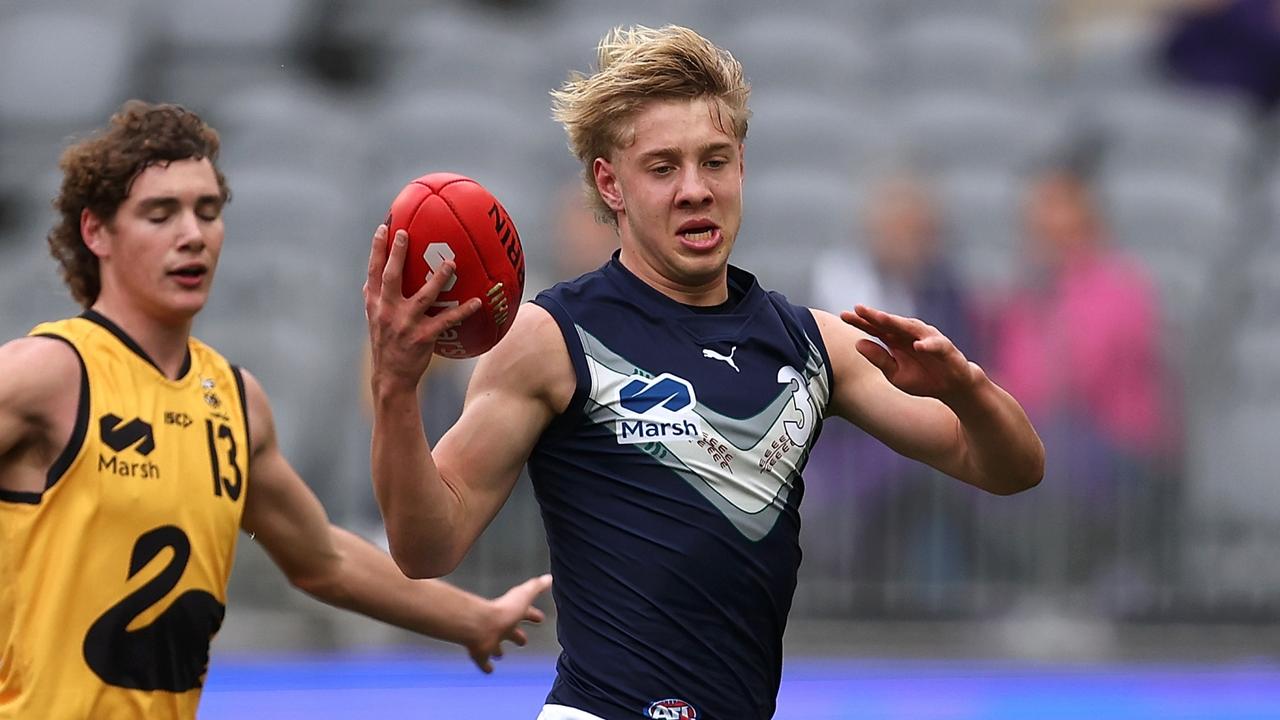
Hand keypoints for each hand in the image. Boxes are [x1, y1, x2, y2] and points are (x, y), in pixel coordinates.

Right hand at [363, 224, 481, 391]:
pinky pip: (446, 320)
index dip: (377, 250)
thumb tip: (370, 280)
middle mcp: (387, 311)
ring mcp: (404, 324)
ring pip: (423, 296)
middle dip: (398, 254)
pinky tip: (477, 301)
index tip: (384, 228)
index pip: (373, 272)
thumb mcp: (373, 320)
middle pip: (392, 277)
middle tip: (407, 233)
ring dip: (438, 278)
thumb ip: (373, 299)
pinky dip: (463, 310)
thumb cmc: (385, 345)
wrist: (391, 377)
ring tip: (451, 263)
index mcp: (375, 305)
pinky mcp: (422, 337)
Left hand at [464, 573, 551, 673]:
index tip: (540, 618)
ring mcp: (490, 640)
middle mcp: (500, 626)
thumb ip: (536, 586)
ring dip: (498, 650)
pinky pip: (484, 661)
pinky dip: (486, 666)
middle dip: (516, 635)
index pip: (525, 613)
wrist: (481, 624)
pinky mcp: (482, 653)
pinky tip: (489, 670)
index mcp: (512, 613)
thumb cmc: (503, 610)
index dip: (532, 615)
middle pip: (510, 631)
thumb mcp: (525, 595)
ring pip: (495, 646)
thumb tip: (549, 577)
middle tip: (522, 641)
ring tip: (500, 655)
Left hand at [841, 304, 981, 401]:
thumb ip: (878, 359)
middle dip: (874, 315)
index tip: (842, 315)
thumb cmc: (922, 378)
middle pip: (889, 323)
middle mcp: (910, 335)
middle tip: (858, 309)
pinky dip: (928, 345)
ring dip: (896, 322)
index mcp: (895, 340)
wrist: (951, 387)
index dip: (860, 322)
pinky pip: (936, 345)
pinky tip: (918, 346)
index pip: (875, 328)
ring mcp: (928, 339)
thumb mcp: (894, 374)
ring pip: (910, 328)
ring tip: (879, 318)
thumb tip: (857, 343)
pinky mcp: (945, 349)